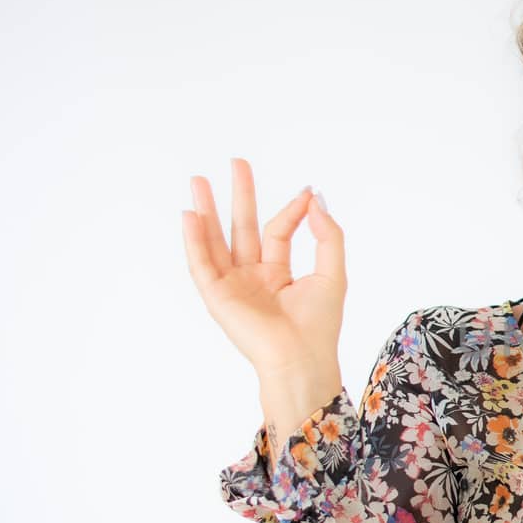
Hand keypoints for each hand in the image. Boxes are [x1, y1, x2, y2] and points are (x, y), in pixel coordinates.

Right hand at [181, 157, 346, 380]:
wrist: (301, 359)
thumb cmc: (319, 325)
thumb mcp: (332, 273)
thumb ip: (327, 235)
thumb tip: (314, 198)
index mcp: (279, 274)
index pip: (279, 232)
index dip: (292, 210)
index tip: (306, 192)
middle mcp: (253, 278)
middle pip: (242, 229)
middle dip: (239, 196)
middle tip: (237, 163)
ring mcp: (233, 287)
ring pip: (216, 241)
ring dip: (207, 211)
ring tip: (199, 181)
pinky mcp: (217, 297)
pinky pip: (201, 264)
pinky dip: (194, 241)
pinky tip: (190, 215)